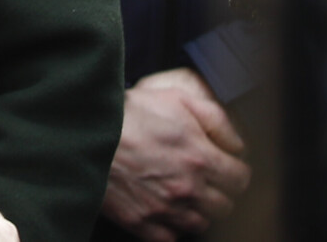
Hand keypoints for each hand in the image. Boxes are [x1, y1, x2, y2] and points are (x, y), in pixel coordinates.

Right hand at [103, 71, 248, 238]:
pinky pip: (171, 237)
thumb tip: (238, 145)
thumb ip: (217, 120)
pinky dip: (172, 227)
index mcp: (200, 157)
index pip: (240, 179)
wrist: (86, 132)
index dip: (235, 172)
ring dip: (198, 210)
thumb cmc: (130, 113)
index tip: (226, 167)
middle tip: (204, 179)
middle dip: (219, 191)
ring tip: (183, 193)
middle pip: (225, 206)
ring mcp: (165, 210)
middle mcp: (187, 189)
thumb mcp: (177, 98)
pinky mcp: (142, 223)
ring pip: (201, 224)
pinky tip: (164, 208)